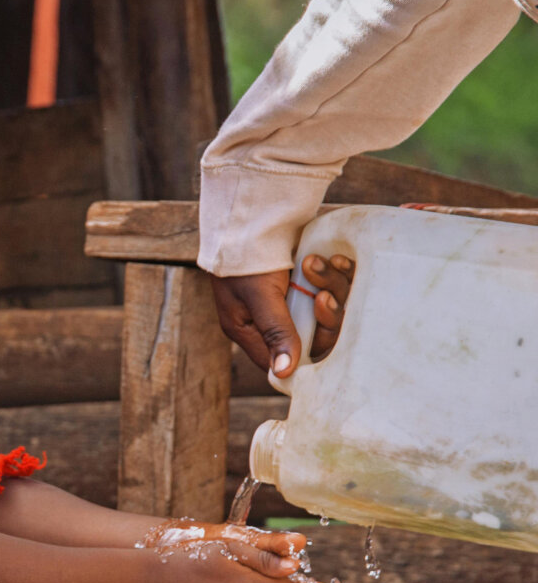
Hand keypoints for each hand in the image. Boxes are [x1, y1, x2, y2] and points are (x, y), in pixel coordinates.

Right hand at [210, 254, 354, 375]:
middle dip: (323, 316)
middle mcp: (267, 318)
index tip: (324, 339)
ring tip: (322, 265)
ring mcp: (286, 297)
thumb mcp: (260, 295)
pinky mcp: (302, 278)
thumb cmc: (246, 255)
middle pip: (309, 337)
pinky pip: (330, 286)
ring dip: (331, 287)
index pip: (281, 362)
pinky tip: (336, 260)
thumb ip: (276, 332)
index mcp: (247, 329)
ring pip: (323, 309)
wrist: (252, 208)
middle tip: (323, 295)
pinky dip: (336, 274)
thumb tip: (283, 374)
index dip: (305, 356)